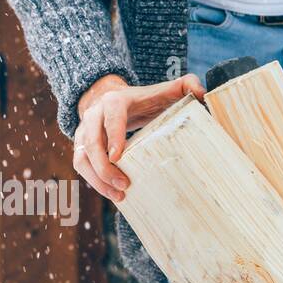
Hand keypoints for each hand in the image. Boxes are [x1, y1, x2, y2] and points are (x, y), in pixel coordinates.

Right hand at [72, 72, 204, 200]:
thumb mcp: (165, 91)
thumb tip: (201, 93)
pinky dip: (94, 181)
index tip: (118, 157)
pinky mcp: (81, 145)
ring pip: (82, 157)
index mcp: (115, 101)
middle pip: (92, 142)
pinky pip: (81, 165)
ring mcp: (84, 130)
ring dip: (97, 179)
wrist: (112, 98)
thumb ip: (186, 86)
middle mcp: (94, 114)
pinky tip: (112, 194)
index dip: (113, 136)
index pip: (111, 117)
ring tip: (118, 196)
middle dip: (105, 167)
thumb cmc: (144, 100)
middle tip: (124, 185)